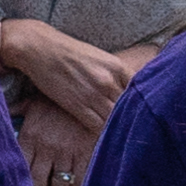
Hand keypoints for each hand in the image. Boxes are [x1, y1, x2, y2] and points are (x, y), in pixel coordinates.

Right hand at [0, 16, 141, 128]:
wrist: (39, 47)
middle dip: (135, 119)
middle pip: (131, 107)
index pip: (141, 91)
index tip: (146, 114)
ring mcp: (93, 94)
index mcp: (117, 66)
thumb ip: (115, 74)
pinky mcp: (77, 105)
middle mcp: (109, 80)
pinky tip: (107, 138)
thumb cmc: (68, 52)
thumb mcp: (99, 57)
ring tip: (125, 138)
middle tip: (140, 131)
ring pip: (116, 119)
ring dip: (119, 128)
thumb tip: (128, 90)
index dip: (145, 104)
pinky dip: (103, 133)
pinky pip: (98, 126)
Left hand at [17, 92, 100, 185]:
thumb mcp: (33, 102)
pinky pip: (80, 179)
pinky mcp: (86, 152)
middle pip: (38, 184)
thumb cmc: (57, 99)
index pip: (21, 170)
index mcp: (30, 136)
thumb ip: (17, 111)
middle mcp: (46, 147)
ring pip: (59, 185)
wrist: (87, 90)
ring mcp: (66, 151)